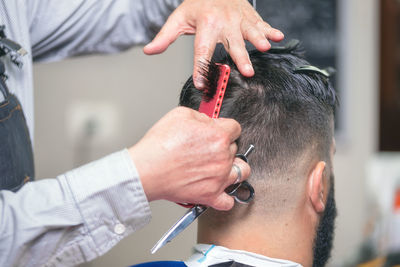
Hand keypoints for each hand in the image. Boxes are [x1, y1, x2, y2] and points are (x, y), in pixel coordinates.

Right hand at [129, 107, 250, 210]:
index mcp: (218, 136)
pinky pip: (229, 201)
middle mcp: (223, 157)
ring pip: (241, 172)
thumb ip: (202, 117)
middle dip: (224, 146)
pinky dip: (226, 197)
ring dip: (233, 168)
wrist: (147, 170)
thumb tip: (209, 121)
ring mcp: (219, 178)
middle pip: (235, 148)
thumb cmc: (160, 145)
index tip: (217, 131)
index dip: (225, 128)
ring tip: (221, 167)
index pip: (235, 128)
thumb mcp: (180, 114)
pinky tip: (219, 189)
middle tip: (208, 149)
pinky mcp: (211, 195)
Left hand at [143, 0, 283, 88]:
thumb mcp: (178, 19)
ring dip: (258, 40)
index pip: (202, 51)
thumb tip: (149, 51)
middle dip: (240, 57)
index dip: (201, 68)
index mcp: (206, 25)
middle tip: (247, 72)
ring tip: (265, 49)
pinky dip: (270, 30)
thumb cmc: (196, 6)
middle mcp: (224, 22)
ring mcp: (239, 19)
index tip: (201, 84)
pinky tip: (278, 37)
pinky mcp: (249, 16)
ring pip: (250, 31)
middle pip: (232, 44)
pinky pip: (261, 23)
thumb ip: (164, 37)